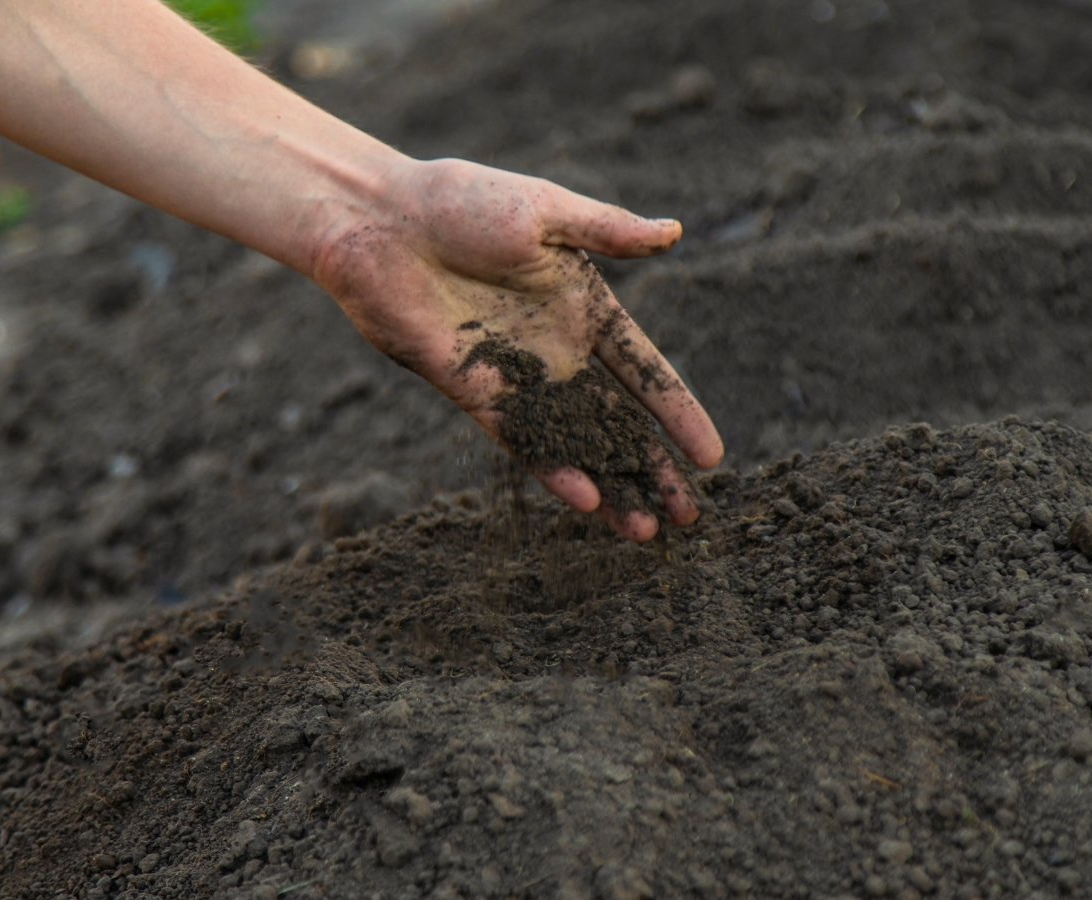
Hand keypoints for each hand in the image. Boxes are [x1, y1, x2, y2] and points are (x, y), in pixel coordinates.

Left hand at [310, 158, 723, 540]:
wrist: (380, 223)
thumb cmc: (462, 200)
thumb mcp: (546, 211)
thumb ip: (609, 232)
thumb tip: (676, 232)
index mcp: (584, 307)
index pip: (644, 371)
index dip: (677, 412)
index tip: (711, 456)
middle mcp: (558, 350)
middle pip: (618, 421)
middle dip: (654, 467)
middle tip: (689, 514)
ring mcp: (518, 377)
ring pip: (576, 443)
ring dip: (612, 485)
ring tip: (646, 532)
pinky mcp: (475, 393)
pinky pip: (522, 442)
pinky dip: (555, 471)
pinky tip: (588, 501)